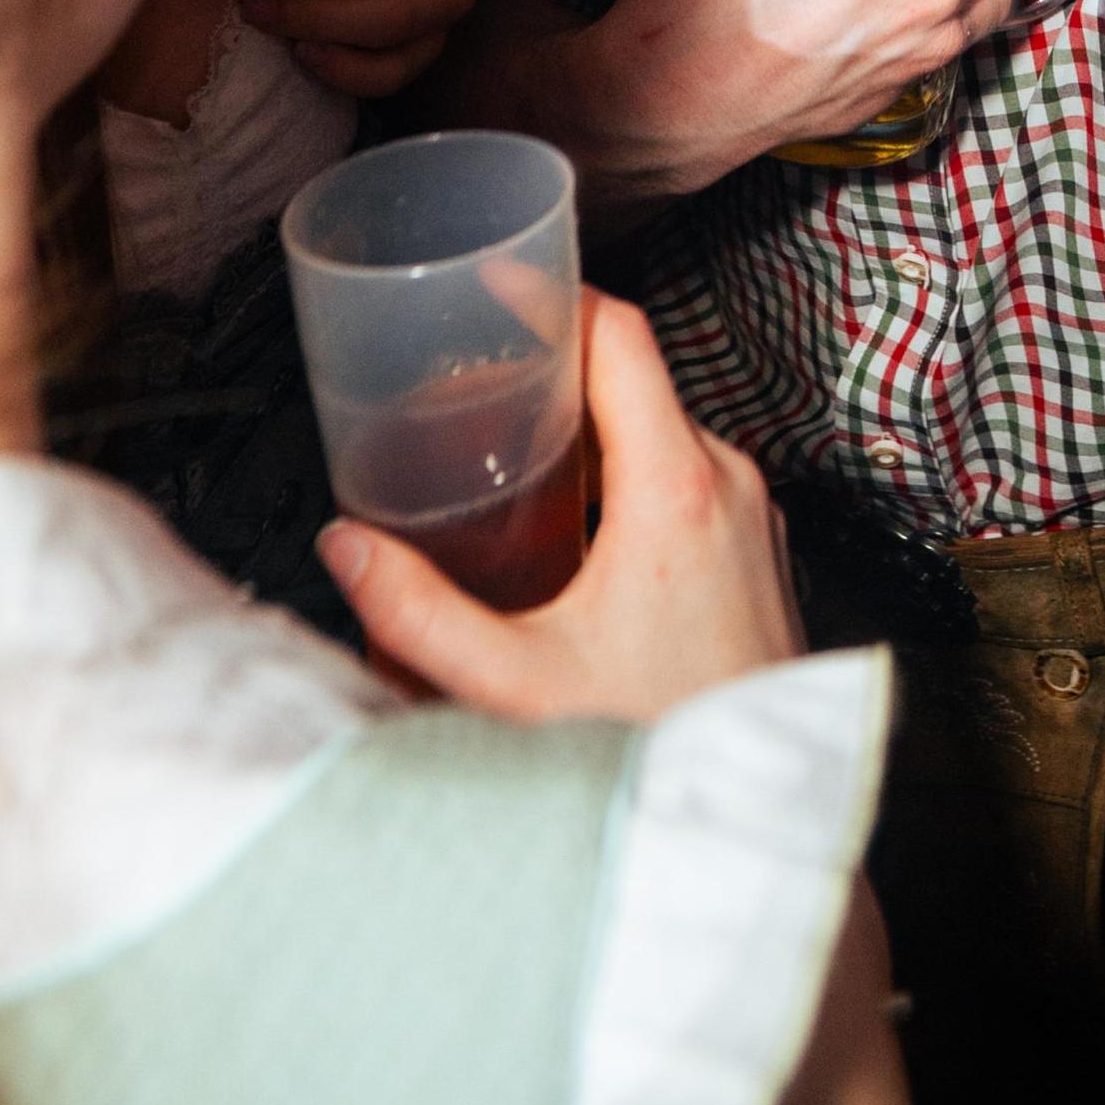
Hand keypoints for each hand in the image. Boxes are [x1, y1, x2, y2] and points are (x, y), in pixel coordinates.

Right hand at [319, 284, 804, 721]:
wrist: (757, 823)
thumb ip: (416, 615)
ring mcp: (751, 517)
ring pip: (660, 429)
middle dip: (549, 368)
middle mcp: (727, 484)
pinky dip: (624, 470)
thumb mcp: (513, 687)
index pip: (620, 336)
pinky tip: (568, 515)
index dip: (553, 295)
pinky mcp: (758, 552)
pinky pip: (687, 475)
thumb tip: (346, 548)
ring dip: (587, 425)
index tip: (496, 281)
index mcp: (676, 487)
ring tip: (505, 447)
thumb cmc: (653, 752)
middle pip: (634, 378)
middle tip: (467, 379)